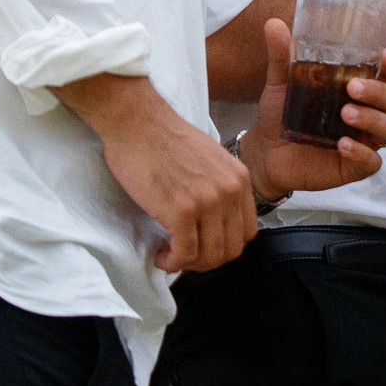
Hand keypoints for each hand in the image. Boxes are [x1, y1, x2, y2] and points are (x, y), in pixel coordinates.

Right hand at [52, 72, 253, 273]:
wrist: (139, 122)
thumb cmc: (165, 139)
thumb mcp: (211, 160)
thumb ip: (219, 187)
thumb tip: (214, 221)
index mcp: (239, 178)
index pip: (247, 232)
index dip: (224, 246)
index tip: (204, 245)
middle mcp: (230, 191)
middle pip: (231, 250)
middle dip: (207, 261)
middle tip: (184, 254)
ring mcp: (207, 202)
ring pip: (209, 257)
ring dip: (188, 264)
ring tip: (170, 253)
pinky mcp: (181, 210)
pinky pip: (184, 254)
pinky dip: (171, 262)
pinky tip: (160, 254)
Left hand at [245, 17, 385, 198]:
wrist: (265, 152)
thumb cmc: (281, 113)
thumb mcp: (280, 83)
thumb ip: (281, 57)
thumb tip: (273, 23)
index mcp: (358, 87)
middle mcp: (368, 112)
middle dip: (379, 92)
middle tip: (351, 87)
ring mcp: (364, 139)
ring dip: (372, 119)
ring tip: (345, 114)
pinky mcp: (355, 166)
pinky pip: (372, 162)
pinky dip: (361, 153)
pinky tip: (343, 145)